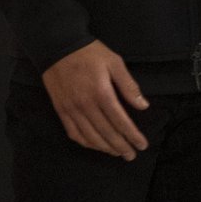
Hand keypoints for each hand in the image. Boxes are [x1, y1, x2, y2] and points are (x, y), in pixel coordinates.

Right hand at [41, 40, 147, 159]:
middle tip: (132, 155)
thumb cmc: (89, 52)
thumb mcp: (114, 62)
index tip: (142, 145)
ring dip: (105, 148)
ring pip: (90, 137)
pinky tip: (95, 146)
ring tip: (117, 153)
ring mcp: (71, 109)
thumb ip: (128, 85)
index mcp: (102, 93)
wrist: (57, 46)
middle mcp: (86, 105)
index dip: (132, 136)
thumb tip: (143, 106)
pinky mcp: (61, 110)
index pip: (120, 121)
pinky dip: (86, 143)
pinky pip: (74, 133)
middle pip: (107, 133)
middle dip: (121, 147)